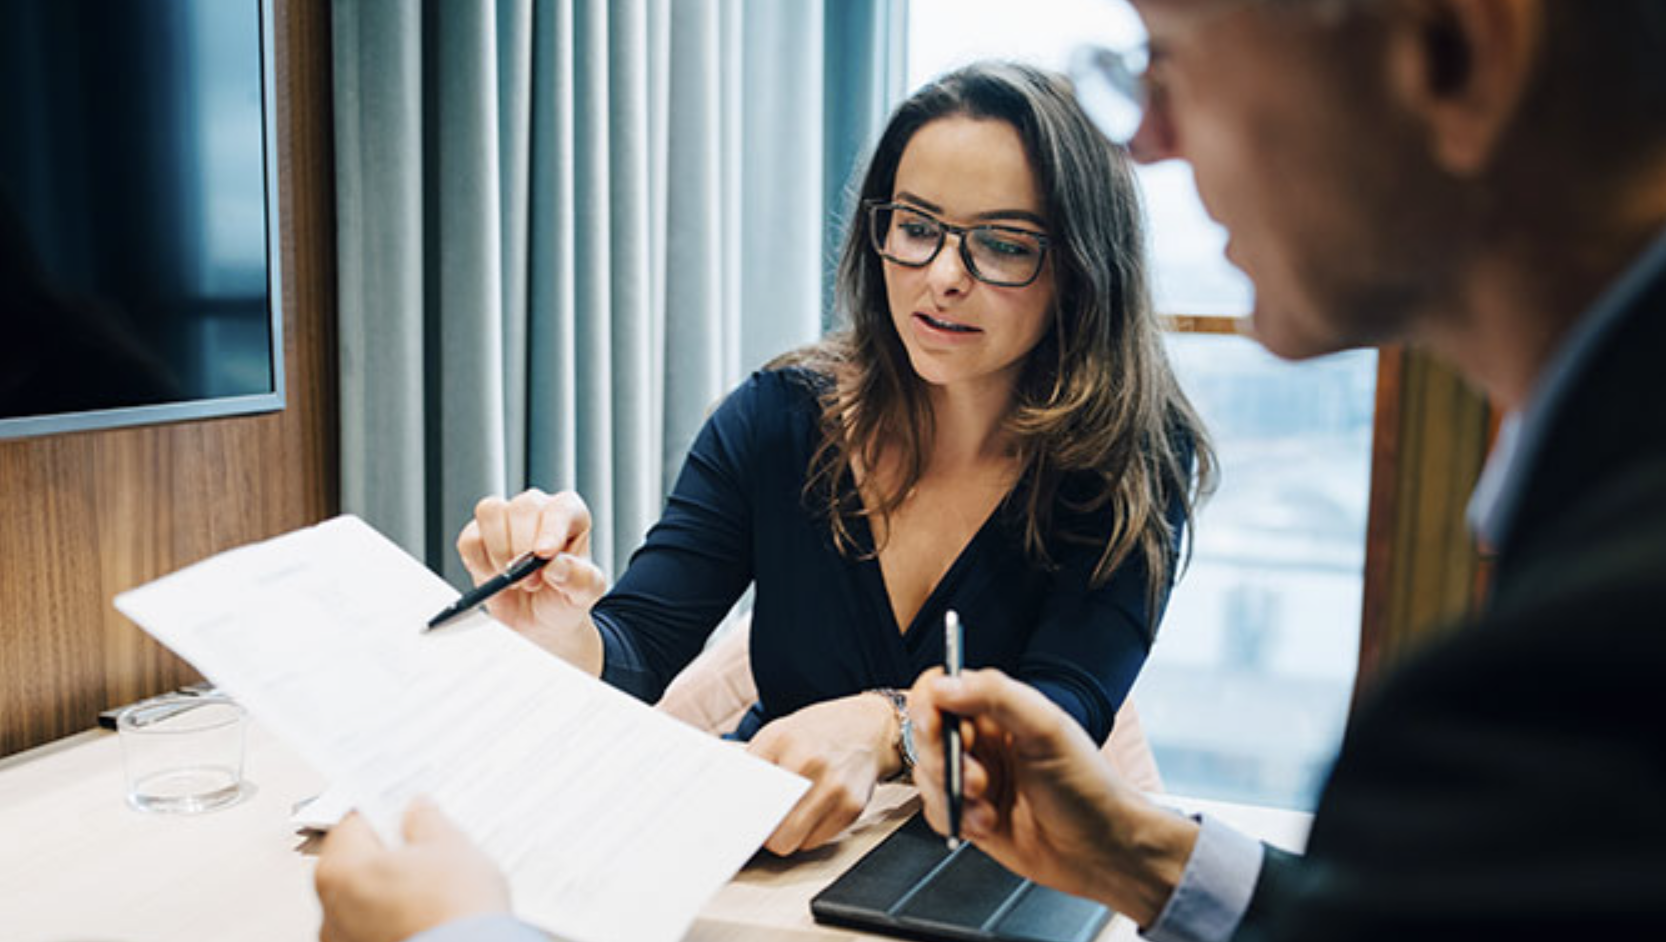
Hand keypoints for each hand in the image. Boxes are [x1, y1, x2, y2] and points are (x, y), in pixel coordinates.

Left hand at [314, 798, 510, 941]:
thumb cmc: (454, 911)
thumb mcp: (449, 847)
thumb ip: (426, 822)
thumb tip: (417, 812)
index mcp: (340, 870)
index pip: (351, 823)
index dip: (382, 810)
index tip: (404, 807)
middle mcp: (331, 911)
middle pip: (357, 865)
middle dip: (389, 853)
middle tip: (427, 843)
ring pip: (367, 901)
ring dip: (394, 890)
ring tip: (437, 884)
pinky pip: (378, 929)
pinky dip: (398, 919)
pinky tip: (432, 914)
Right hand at [458, 488, 607, 670]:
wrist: (541, 621)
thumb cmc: (566, 598)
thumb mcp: (584, 594)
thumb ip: (579, 579)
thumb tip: (556, 564)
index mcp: (571, 515)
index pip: (560, 508)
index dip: (551, 529)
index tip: (543, 554)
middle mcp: (538, 510)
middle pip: (522, 508)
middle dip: (523, 549)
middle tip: (532, 582)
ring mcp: (506, 519)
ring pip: (491, 513)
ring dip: (499, 552)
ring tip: (514, 580)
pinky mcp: (478, 536)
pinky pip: (469, 538)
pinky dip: (478, 562)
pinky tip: (494, 577)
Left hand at [747, 692, 901, 854]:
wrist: (869, 729)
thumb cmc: (819, 733)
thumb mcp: (778, 733)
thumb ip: (753, 764)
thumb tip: (727, 801)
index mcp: (782, 741)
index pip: (746, 791)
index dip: (736, 812)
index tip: (731, 822)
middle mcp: (809, 763)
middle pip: (769, 827)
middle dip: (761, 832)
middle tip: (760, 824)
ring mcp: (834, 788)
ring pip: (791, 842)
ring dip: (784, 836)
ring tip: (787, 816)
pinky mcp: (852, 807)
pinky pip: (815, 842)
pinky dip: (808, 834)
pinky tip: (812, 813)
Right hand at [908, 668, 1197, 925]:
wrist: (1102, 850)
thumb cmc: (1088, 787)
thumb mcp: (1047, 729)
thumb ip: (996, 695)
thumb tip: (946, 683)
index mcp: (999, 710)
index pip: (942, 688)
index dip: (930, 706)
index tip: (936, 726)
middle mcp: (983, 740)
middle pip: (925, 734)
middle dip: (943, 758)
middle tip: (975, 775)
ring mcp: (974, 778)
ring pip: (926, 775)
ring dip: (952, 792)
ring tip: (987, 802)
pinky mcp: (969, 814)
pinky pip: (934, 810)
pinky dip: (955, 818)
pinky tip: (987, 823)